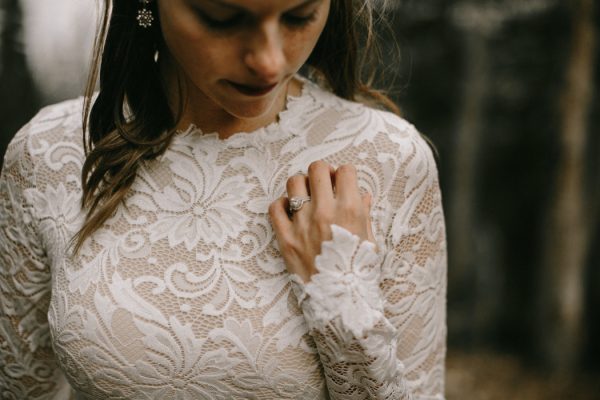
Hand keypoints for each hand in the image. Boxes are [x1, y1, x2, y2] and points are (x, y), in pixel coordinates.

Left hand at [269, 160, 375, 282]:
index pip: (346, 171)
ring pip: (294, 183)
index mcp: (350, 211)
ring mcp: (302, 224)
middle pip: (317, 169)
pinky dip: (281, 205)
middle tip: (324, 183)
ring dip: (302, 185)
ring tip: (307, 196)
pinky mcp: (285, 238)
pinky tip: (290, 211)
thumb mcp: (369, 242)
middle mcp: (325, 212)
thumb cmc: (358, 274)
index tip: (343, 182)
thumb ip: (365, 214)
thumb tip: (363, 195)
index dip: (345, 174)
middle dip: (323, 172)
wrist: (339, 303)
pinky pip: (275, 208)